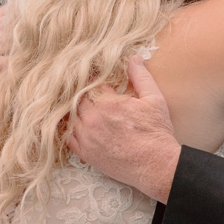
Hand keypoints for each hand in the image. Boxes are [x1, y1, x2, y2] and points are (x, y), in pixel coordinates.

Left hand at [66, 57, 180, 201]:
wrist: (156, 165)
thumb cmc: (156, 132)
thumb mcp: (154, 99)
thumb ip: (141, 77)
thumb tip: (134, 58)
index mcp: (108, 103)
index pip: (90, 83)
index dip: (91, 79)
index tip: (93, 78)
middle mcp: (93, 119)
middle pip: (76, 98)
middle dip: (80, 93)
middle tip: (82, 90)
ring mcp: (87, 137)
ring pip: (69, 116)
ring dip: (72, 110)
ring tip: (76, 105)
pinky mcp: (85, 153)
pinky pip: (66, 138)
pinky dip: (67, 129)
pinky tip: (72, 124)